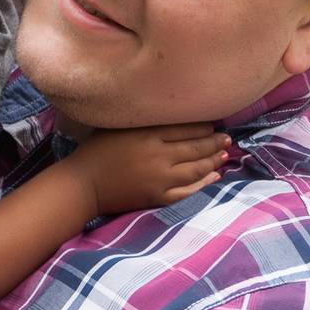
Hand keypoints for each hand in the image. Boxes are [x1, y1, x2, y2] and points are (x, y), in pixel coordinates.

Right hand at [65, 123, 229, 216]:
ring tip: (225, 155)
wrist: (82, 185)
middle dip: (215, 142)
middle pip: (196, 147)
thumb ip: (141, 119)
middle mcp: (157, 155)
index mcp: (147, 134)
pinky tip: (214, 177)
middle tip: (227, 138)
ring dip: (213, 161)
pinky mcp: (157, 197)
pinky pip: (186, 191)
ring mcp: (159, 178)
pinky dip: (202, 184)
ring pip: (196, 169)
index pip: (186, 128)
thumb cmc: (95, 151)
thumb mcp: (116, 127)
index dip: (204, 126)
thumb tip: (166, 113)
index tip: (214, 123)